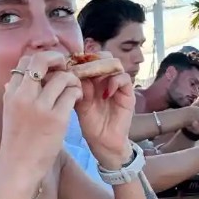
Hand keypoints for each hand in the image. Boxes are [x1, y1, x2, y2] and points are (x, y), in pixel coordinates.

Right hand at [0, 51, 82, 183]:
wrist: (18, 167)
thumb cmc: (16, 142)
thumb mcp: (9, 114)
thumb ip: (13, 95)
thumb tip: (14, 79)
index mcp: (12, 94)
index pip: (25, 61)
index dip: (41, 60)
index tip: (50, 68)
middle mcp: (24, 96)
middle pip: (41, 61)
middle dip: (57, 59)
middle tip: (65, 67)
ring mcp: (40, 107)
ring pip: (62, 77)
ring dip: (72, 79)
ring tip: (74, 89)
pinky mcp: (57, 119)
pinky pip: (72, 94)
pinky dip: (77, 93)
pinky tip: (78, 100)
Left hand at [75, 53, 134, 168]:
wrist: (104, 143)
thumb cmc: (90, 124)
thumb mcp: (80, 105)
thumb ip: (78, 89)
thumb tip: (73, 73)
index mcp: (93, 79)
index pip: (90, 59)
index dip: (81, 59)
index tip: (70, 64)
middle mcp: (105, 79)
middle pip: (103, 56)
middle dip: (92, 59)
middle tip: (81, 68)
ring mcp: (117, 85)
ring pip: (114, 64)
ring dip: (102, 68)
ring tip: (93, 78)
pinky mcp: (128, 94)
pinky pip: (124, 79)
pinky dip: (114, 82)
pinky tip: (105, 93)